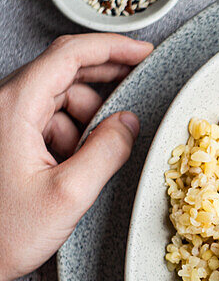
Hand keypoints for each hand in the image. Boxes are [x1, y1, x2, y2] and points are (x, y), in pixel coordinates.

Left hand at [0, 33, 152, 280]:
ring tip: (95, 155)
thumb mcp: (69, 195)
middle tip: (137, 98)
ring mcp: (5, 121)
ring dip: (87, 118)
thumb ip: (106, 152)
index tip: (143, 52)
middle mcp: (5, 105)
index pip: (69, 54)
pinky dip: (71, 134)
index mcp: (15, 107)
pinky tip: (76, 164)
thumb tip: (130, 123)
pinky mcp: (7, 138)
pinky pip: (48, 120)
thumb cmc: (2, 233)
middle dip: (105, 85)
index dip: (112, 48)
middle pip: (65, 72)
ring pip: (60, 98)